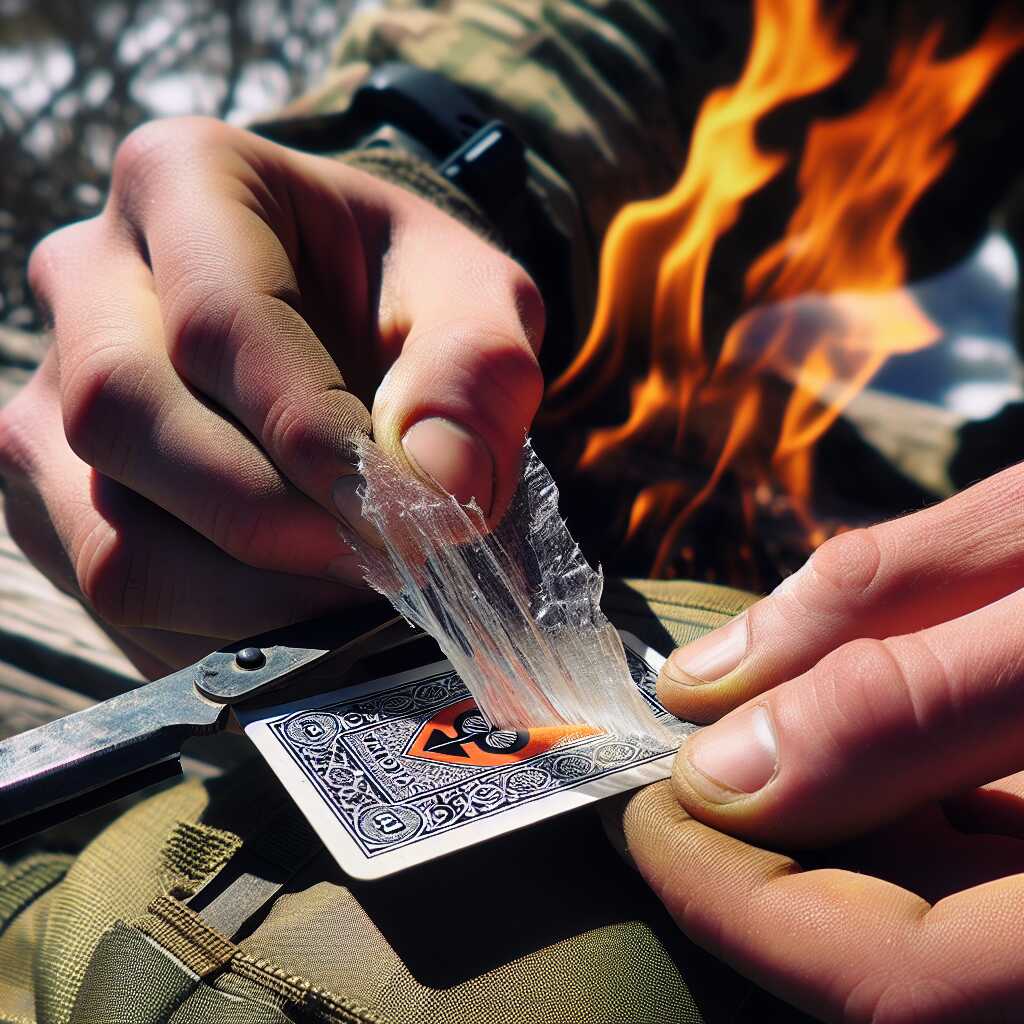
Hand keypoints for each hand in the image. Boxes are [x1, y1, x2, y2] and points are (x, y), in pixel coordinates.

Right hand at [0, 117, 542, 675]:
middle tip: (380, 567)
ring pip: (108, 529)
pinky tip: (300, 613)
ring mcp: (53, 390)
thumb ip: (475, 375)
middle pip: (130, 417)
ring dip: (247, 596)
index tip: (397, 513)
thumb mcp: (476, 303)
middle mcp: (89, 276)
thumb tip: (441, 489)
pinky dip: (215, 626)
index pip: (222, 318)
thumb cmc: (411, 302)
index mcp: (185, 181)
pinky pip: (111, 583)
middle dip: (270, 520)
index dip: (310, 434)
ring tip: (352, 598)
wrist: (355, 328)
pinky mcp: (56, 487)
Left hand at [625, 460, 1023, 1020]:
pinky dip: (906, 808)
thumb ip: (890, 647)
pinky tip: (854, 739)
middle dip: (767, 867)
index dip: (740, 904)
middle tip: (677, 773)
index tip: (646, 809)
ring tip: (747, 746)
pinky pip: (992, 866)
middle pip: (910, 959)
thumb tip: (712, 714)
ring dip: (828, 837)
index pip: (894, 982)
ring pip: (947, 916)